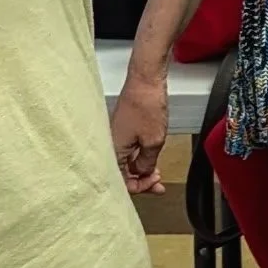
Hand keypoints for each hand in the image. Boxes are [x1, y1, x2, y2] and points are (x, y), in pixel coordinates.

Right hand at [111, 69, 169, 194]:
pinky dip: (138, 157)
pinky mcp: (121, 130)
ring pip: (125, 162)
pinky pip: (127, 151)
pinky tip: (149, 158)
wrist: (145, 81)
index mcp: (113, 152)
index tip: (155, 185)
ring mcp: (114, 137)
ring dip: (141, 169)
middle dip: (141, 180)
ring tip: (157, 173)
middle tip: (158, 184)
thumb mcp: (153, 141)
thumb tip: (142, 173)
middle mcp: (109, 147)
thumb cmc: (147, 107)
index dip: (141, 186)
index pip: (122, 182)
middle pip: (122, 174)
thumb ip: (146, 163)